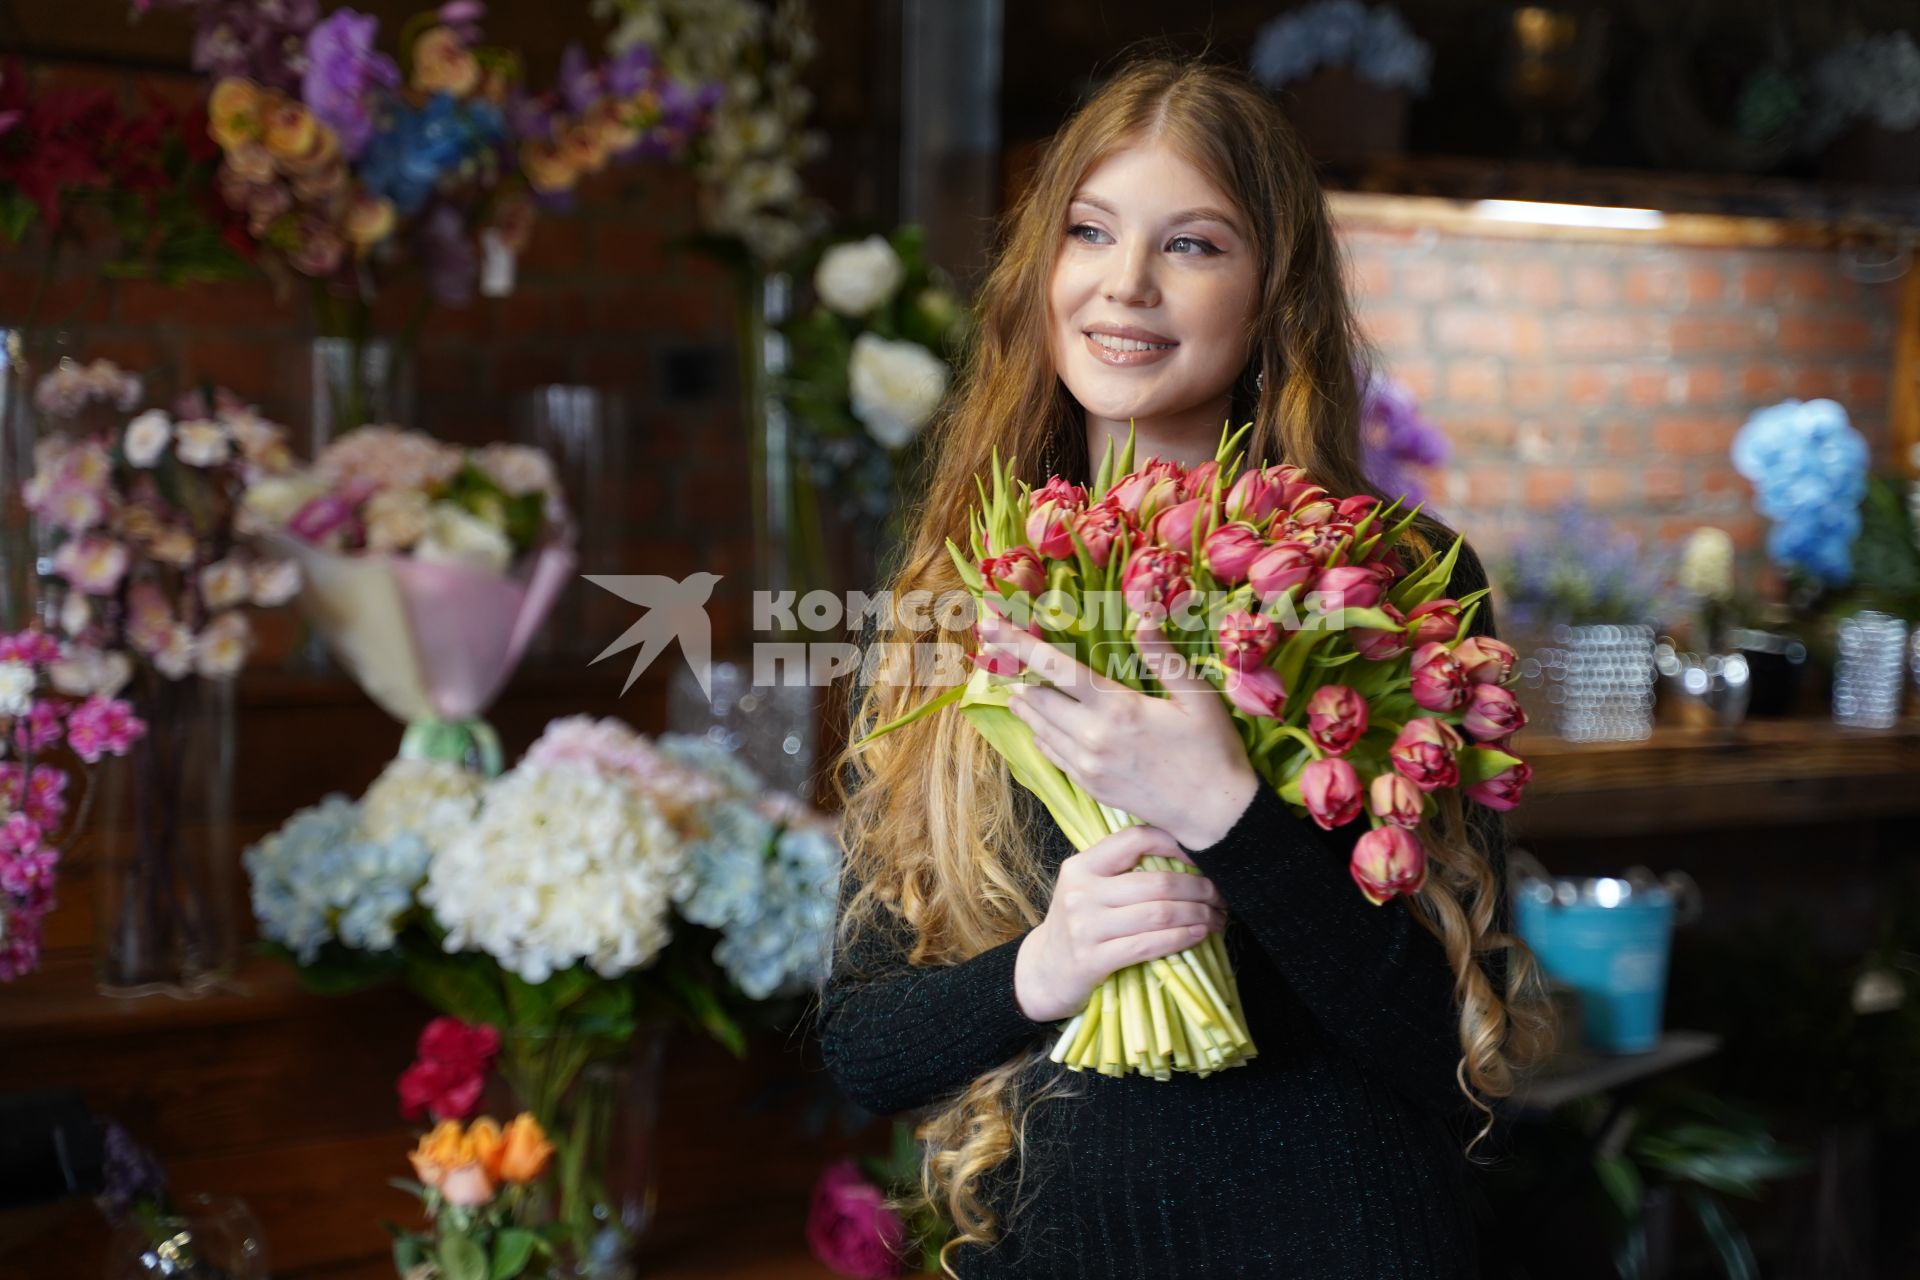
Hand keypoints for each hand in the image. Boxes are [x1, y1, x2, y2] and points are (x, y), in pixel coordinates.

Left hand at [983, 610, 1260, 850]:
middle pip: (1037, 697)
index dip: (1018, 643)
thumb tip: (1143, 614)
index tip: (989, 625)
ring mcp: (1088, 766)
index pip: (1054, 667)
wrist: (1216, 815)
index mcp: (1117, 708)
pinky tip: (1040, 726)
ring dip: (1025, 704)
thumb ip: (1163, 656)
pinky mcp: (1091, 786)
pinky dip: (1041, 735)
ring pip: (1039, 728)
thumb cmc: (1213, 750)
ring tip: (1016, 687)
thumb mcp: (1197, 696)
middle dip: (1013, 672)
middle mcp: (1093, 737)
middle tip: (997, 654)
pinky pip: (1052, 755)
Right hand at [1013, 825, 1226, 1021]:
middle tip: (1221, 896)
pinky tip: (1198, 935)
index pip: (1134, 839)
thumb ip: (1122, 871)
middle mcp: (1081, 892)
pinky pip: (1148, 944)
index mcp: (1082, 866)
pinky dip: (1181, 938)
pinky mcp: (1092, 960)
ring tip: (1216, 918)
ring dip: (1197, 915)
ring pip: (1158, 913)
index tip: (1204, 858)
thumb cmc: (1079, 926)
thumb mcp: (1088, 889)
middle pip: (1156, 882)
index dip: (1175, 843)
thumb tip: (1186, 857)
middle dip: (1199, 888)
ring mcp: (1085, 927)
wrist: (1043, 973)